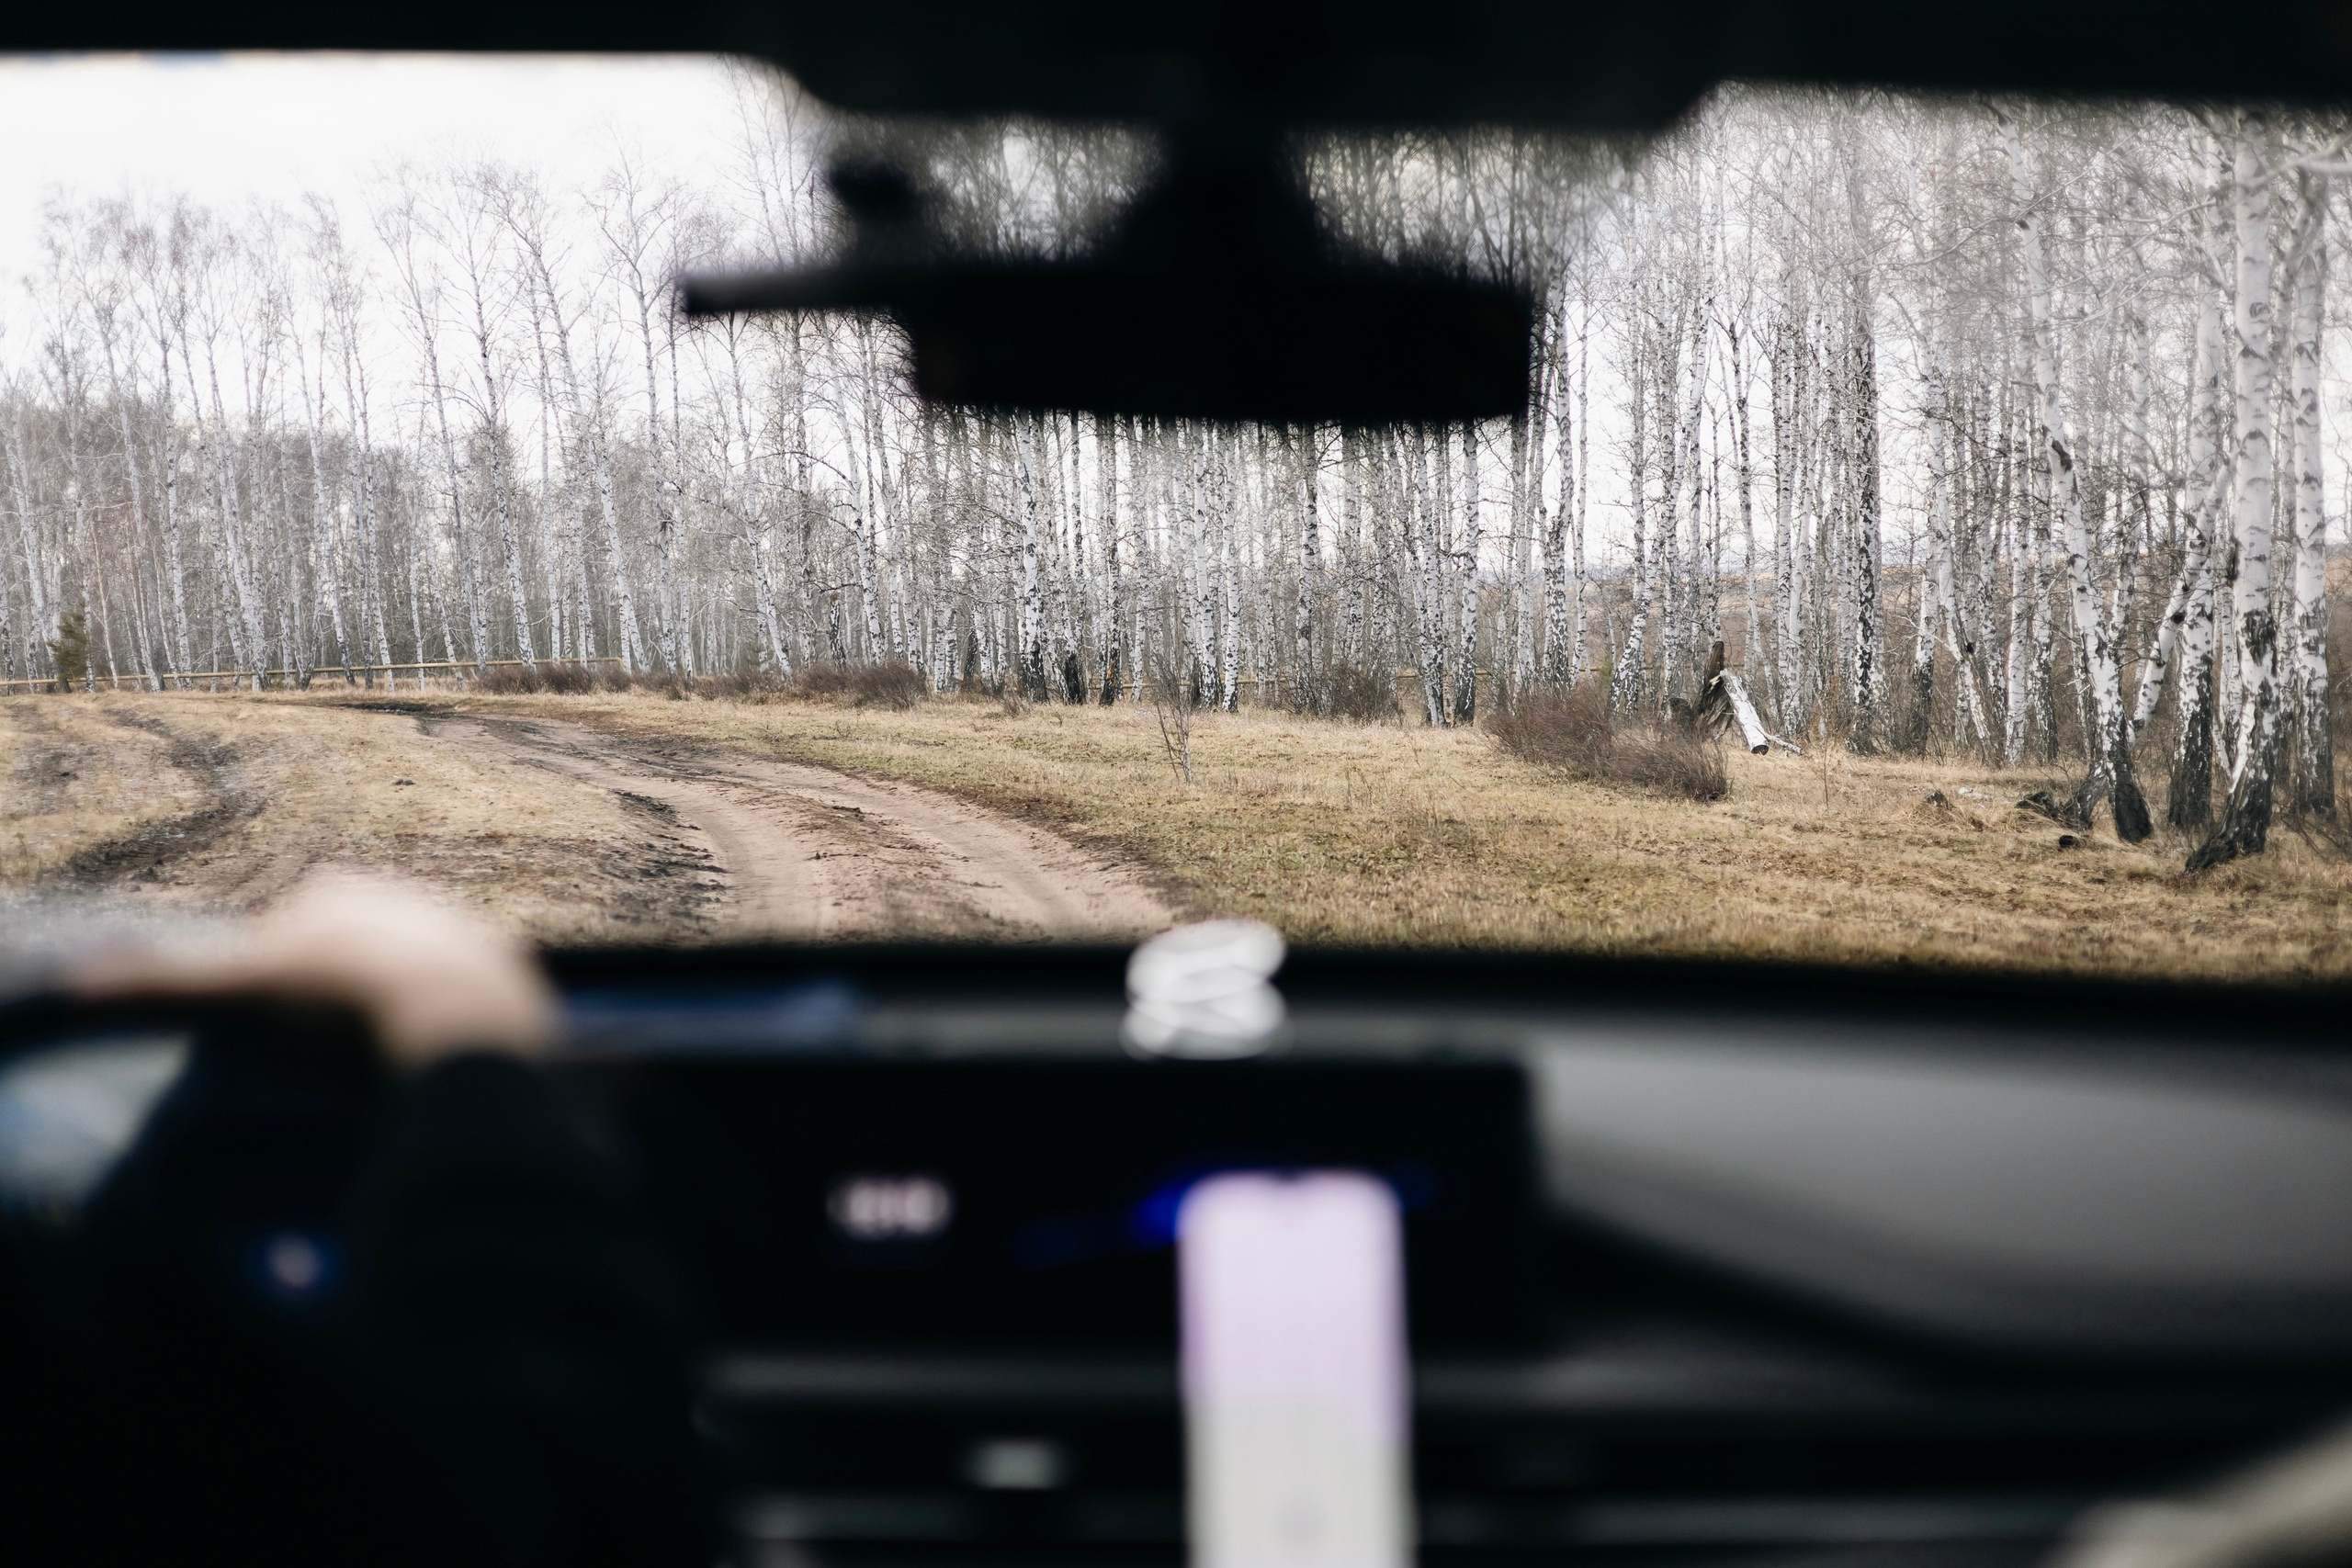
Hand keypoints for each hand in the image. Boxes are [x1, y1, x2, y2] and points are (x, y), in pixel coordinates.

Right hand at [67, 872, 555, 1067]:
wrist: (460, 1031)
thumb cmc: (339, 1009)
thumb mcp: (239, 997)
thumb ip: (163, 986)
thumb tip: (77, 982)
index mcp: (344, 891)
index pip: (292, 923)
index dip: (275, 976)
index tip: (271, 1024)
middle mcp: (413, 899)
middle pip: (357, 947)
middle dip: (338, 989)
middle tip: (322, 1054)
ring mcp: (469, 934)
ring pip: (416, 974)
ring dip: (397, 1012)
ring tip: (376, 1070)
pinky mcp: (516, 979)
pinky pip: (468, 1008)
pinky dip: (447, 1035)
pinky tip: (430, 1071)